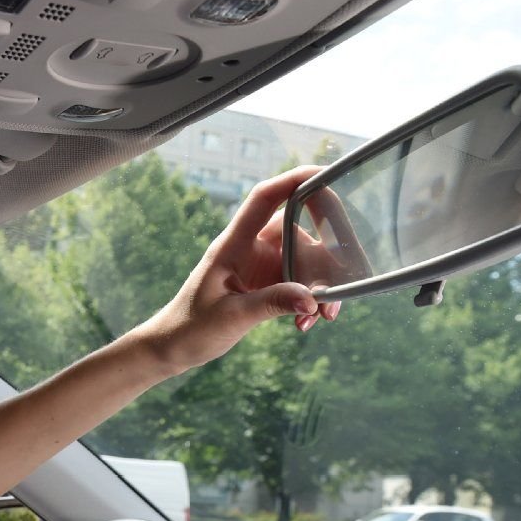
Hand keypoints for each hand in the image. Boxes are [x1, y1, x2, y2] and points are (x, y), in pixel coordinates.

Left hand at [135, 167, 343, 372]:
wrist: (174, 347)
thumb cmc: (191, 327)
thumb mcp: (232, 317)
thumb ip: (271, 304)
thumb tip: (312, 299)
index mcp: (234, 244)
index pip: (265, 198)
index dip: (294, 179)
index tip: (326, 173)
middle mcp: (250, 249)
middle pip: (298, 230)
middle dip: (326, 255)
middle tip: (345, 280)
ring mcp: (260, 266)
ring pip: (304, 261)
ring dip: (320, 286)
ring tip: (324, 315)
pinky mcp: (266, 285)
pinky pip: (299, 282)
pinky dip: (309, 300)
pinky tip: (306, 322)